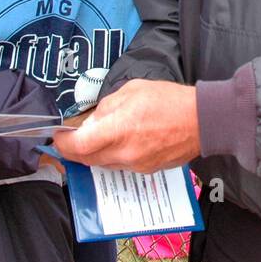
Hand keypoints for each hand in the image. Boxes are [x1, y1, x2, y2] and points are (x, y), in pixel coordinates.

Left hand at [53, 79, 199, 172]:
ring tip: (95, 137)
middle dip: (73, 150)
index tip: (58, 134)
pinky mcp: (145, 170)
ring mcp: (136, 165)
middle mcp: (125, 153)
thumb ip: (106, 107)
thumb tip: (90, 122)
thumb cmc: (169, 100)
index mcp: (119, 129)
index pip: (78, 146)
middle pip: (86, 159)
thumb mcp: (131, 90)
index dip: (62, 142)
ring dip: (93, 153)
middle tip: (69, 138)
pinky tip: (118, 142)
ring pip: (102, 164)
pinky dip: (111, 156)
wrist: (202, 121)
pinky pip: (119, 166)